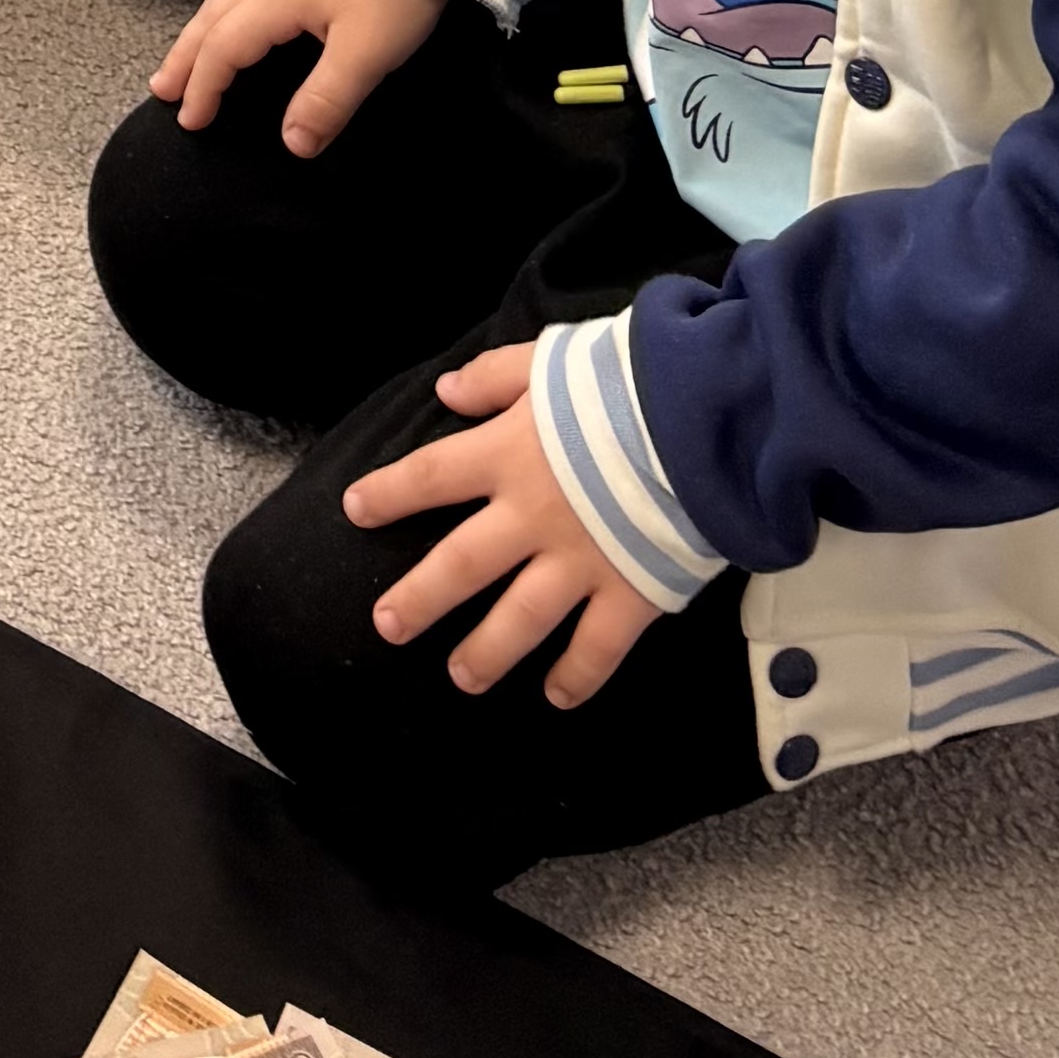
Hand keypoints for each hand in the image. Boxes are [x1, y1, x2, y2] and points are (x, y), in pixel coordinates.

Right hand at [149, 0, 443, 149]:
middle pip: (210, 19)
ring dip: (200, 30)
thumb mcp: (366, 53)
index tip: (189, 121)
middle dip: (184, 58)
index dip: (204, 87)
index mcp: (273, 0)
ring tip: (187, 54)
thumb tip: (293, 145)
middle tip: (161, 88)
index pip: (223, 49)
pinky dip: (224, 7)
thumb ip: (326, 100)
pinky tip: (236, 9)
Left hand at [347, 341, 668, 702]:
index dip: (389, 493)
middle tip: (388, 625)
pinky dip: (578, 676)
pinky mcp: (631, 593)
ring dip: (487, 652)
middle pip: (461, 565)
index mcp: (506, 455)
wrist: (703, 421)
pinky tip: (556, 696)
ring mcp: (580, 562)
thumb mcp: (549, 361)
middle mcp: (531, 517)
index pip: (430, 476)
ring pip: (520, 618)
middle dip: (420, 598)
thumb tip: (445, 392)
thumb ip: (495, 377)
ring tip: (461, 677)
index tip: (356, 510)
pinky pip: (598, 647)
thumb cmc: (625, 384)